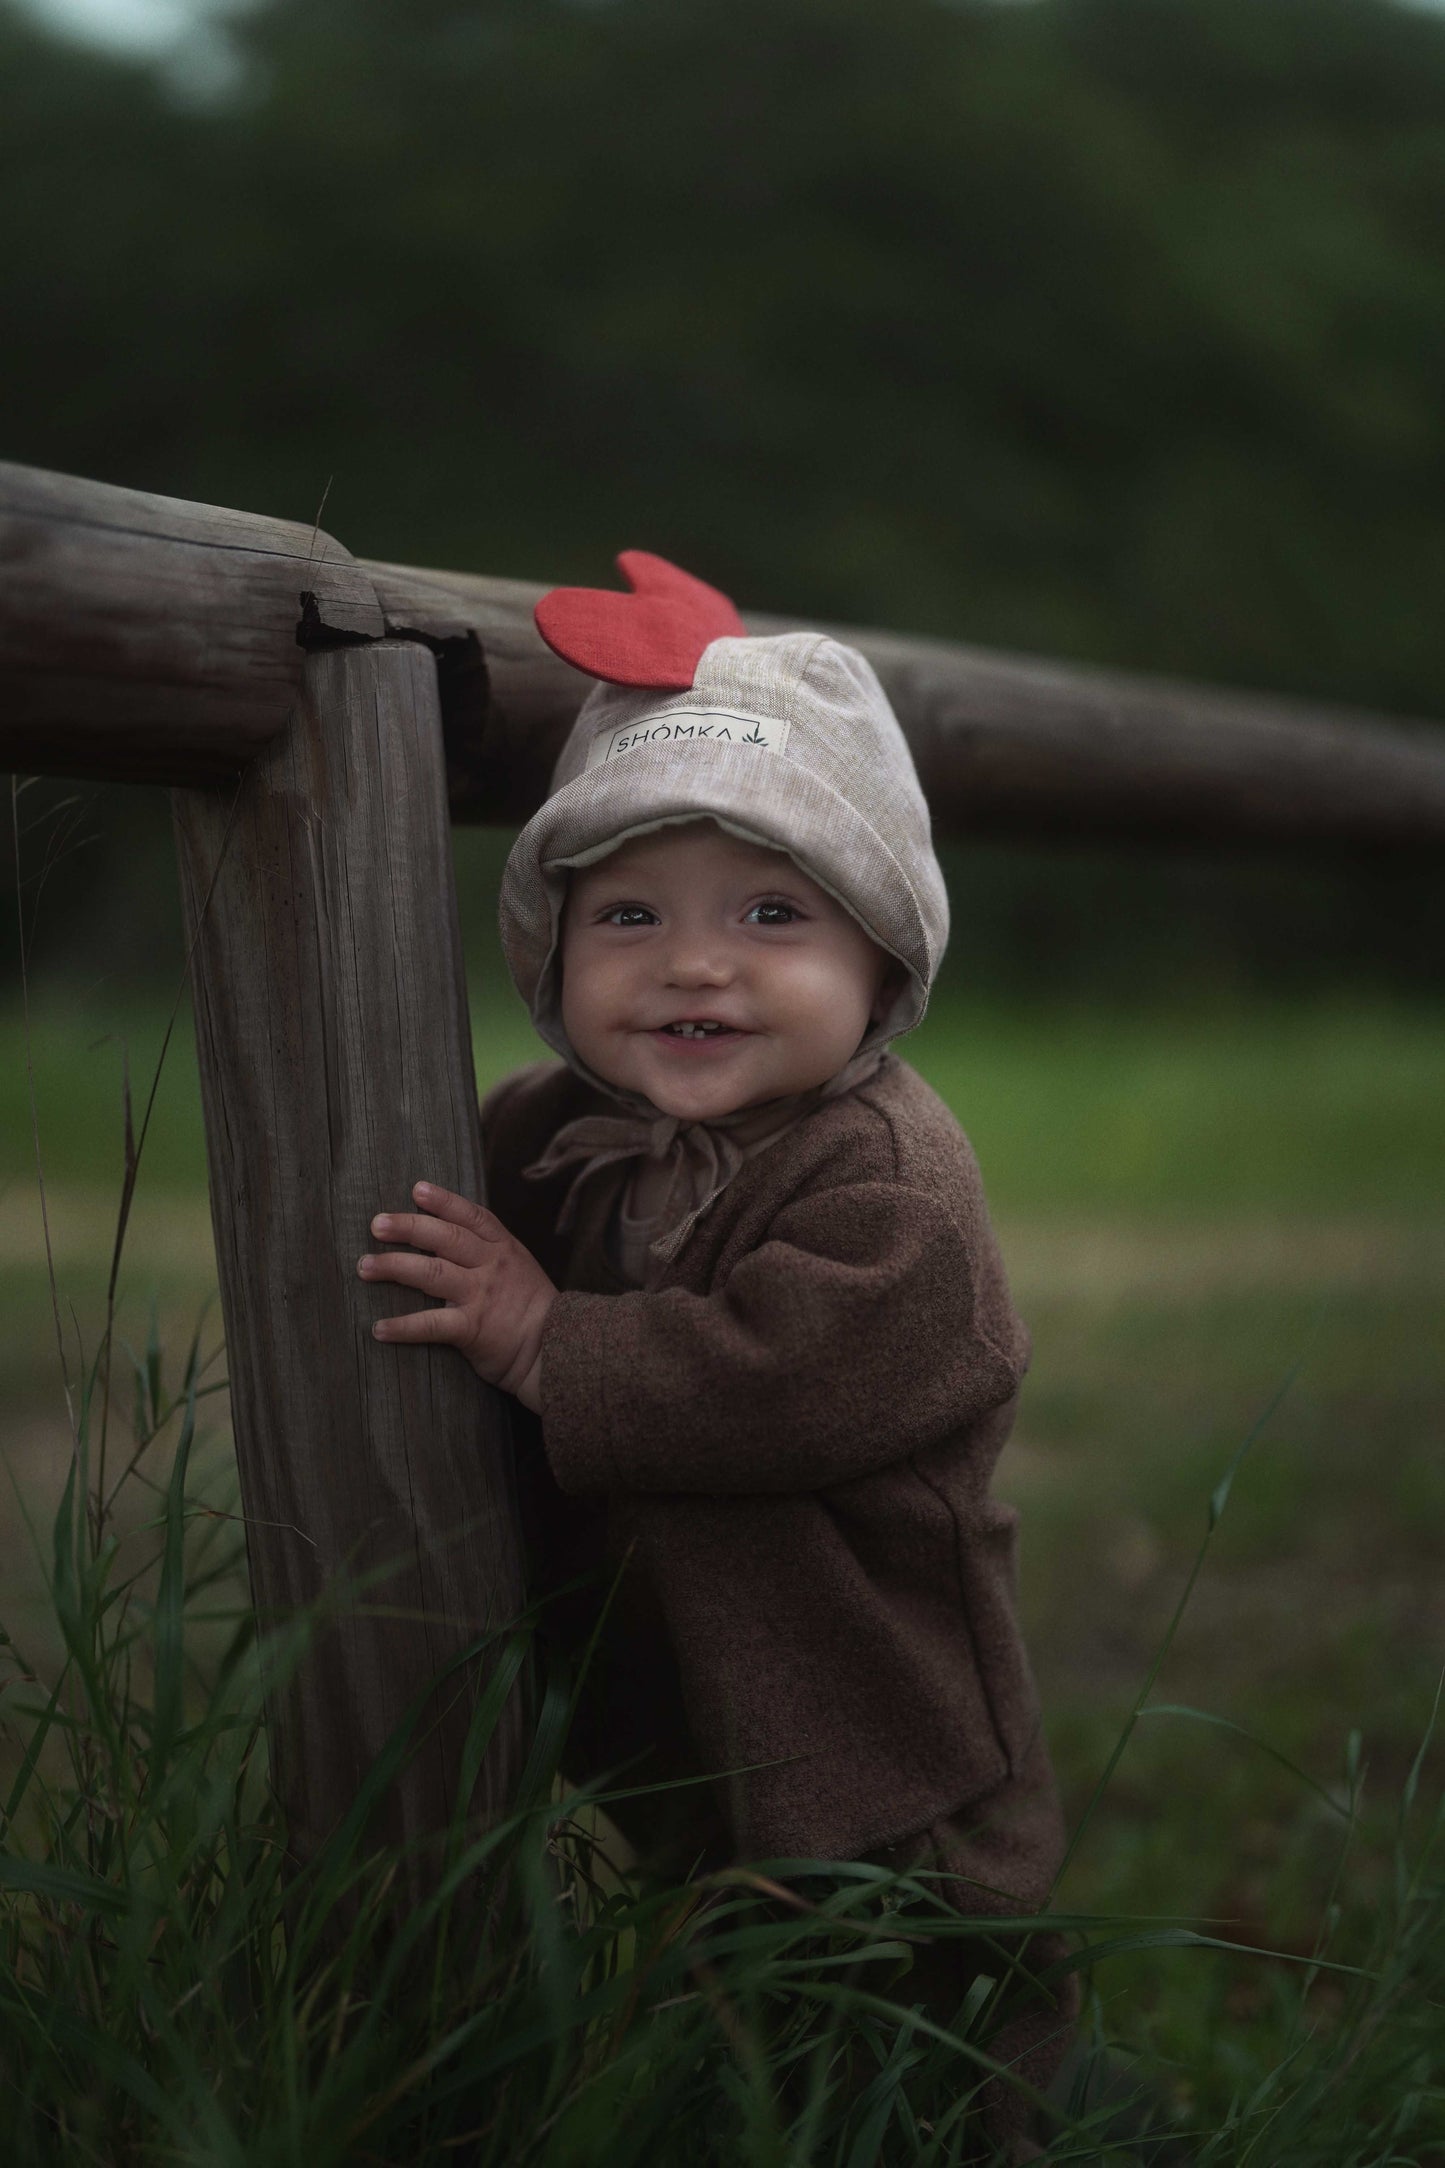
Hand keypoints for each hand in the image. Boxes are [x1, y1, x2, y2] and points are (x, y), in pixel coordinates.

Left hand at [358, 1181, 554, 1411]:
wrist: (559, 1350)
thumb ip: (490, 1253)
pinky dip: (402, 1327)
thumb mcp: (520, 1269)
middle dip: (408, 1227)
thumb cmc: (534, 1311)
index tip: (416, 1190)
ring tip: (364, 1267)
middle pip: (445, 1237)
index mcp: (503, 1248)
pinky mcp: (472, 1328)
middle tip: (376, 1223)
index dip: (443, 1201)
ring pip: (431, 1272)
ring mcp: (481, 1295)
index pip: (471, 1216)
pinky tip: (378, 1328)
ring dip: (393, 1267)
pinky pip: (430, 1325)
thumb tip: (449, 1240)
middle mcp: (491, 1266)